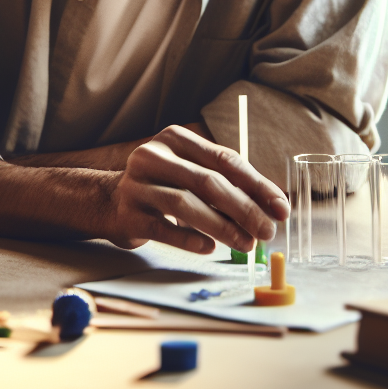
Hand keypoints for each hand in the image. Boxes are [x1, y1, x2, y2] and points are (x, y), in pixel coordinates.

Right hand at [103, 125, 288, 253]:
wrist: (107, 202)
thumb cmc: (163, 187)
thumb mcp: (190, 172)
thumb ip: (227, 184)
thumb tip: (272, 207)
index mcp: (176, 140)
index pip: (225, 159)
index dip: (257, 184)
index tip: (280, 207)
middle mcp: (154, 157)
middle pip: (208, 182)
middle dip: (244, 209)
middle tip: (267, 231)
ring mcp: (138, 185)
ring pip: (187, 205)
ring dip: (222, 227)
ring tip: (246, 244)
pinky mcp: (129, 214)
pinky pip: (165, 229)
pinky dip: (191, 239)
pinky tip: (210, 248)